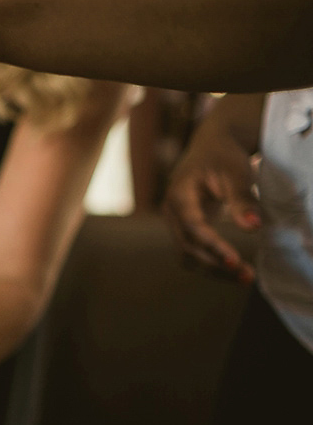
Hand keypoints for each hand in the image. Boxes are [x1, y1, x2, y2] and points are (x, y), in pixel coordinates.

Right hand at [161, 116, 260, 283]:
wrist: (212, 147)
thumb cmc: (224, 156)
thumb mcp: (236, 173)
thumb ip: (242, 200)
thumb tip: (253, 228)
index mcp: (179, 194)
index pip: (193, 227)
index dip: (212, 245)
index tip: (235, 260)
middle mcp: (171, 211)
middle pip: (188, 246)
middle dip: (217, 264)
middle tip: (248, 276)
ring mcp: (175, 222)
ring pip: (188, 254)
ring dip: (214, 268)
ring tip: (245, 277)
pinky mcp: (184, 229)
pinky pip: (193, 251)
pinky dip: (212, 262)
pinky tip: (234, 269)